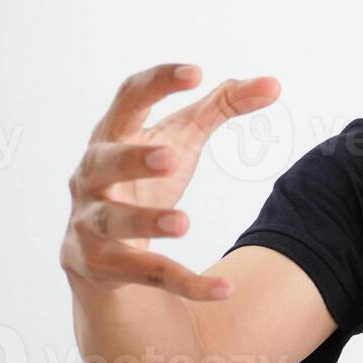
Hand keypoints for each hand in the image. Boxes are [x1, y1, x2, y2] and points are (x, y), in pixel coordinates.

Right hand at [60, 64, 280, 299]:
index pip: (127, 101)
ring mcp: (89, 224)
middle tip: (171, 157)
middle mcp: (90, 177)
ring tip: (184, 222)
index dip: (157, 84)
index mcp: (111, 136)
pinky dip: (186, 283)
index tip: (194, 73)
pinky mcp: (99, 266)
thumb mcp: (181, 139)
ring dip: (147, 222)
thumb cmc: (144, 178)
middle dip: (134, 159)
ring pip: (113, 222)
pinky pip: (147, 276)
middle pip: (105, 162)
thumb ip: (223, 107)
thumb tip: (273, 85)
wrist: (102, 254)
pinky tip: (225, 290)